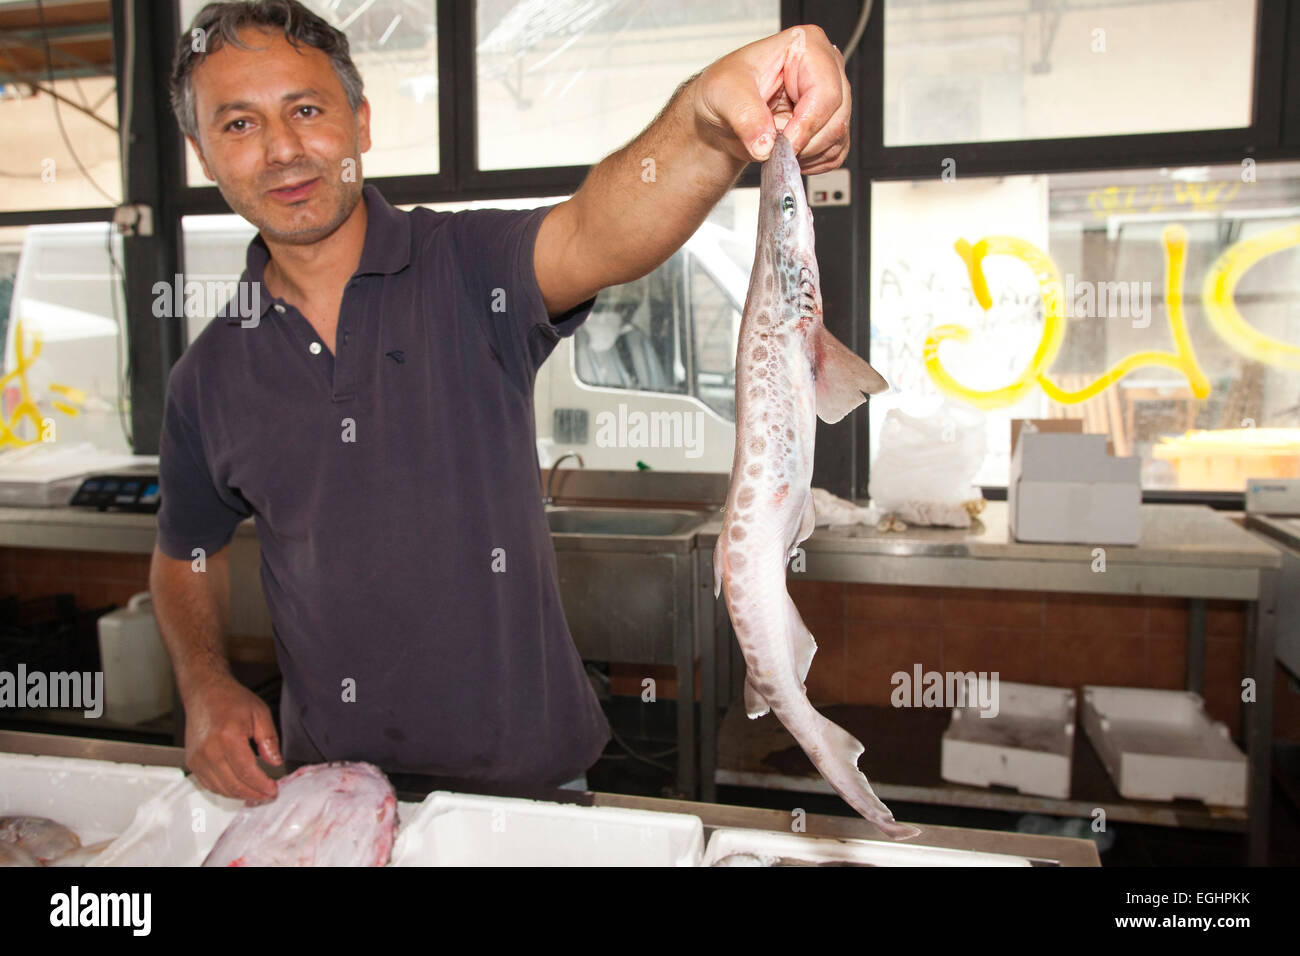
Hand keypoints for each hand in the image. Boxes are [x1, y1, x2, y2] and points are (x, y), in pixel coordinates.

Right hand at [183, 673, 281, 802]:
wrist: (204, 693)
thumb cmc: (231, 699)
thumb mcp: (259, 712)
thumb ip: (269, 739)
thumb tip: (275, 762)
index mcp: (227, 736)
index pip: (246, 771)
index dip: (262, 785)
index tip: (274, 790)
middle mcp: (209, 750)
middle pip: (233, 784)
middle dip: (254, 794)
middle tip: (268, 794)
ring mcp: (197, 758)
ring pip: (221, 788)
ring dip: (240, 795)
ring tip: (257, 793)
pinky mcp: (192, 762)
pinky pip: (209, 784)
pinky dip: (225, 790)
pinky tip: (239, 788)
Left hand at [693, 24, 850, 173]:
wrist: (721, 113)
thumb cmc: (724, 88)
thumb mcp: (724, 92)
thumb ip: (745, 116)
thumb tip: (766, 145)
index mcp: (807, 46)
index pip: (826, 92)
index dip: (806, 125)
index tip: (781, 144)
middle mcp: (827, 69)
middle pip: (836, 119)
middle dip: (803, 143)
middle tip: (773, 147)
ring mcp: (833, 98)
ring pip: (837, 138)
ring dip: (805, 154)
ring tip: (775, 145)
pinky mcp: (830, 125)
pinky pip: (834, 154)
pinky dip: (811, 162)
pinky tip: (788, 152)